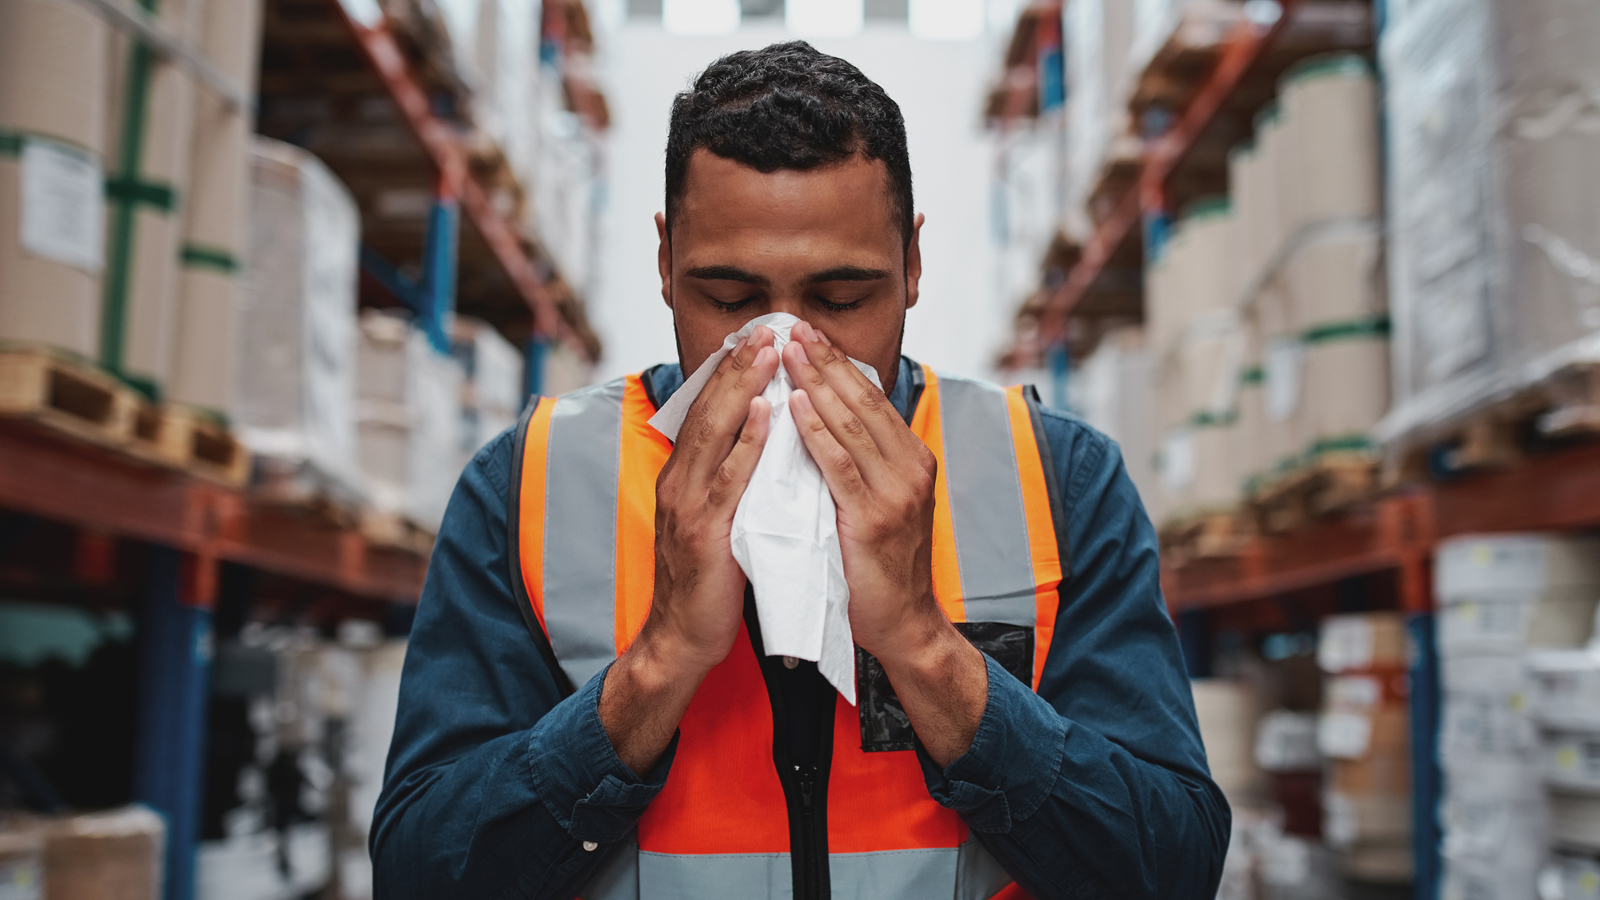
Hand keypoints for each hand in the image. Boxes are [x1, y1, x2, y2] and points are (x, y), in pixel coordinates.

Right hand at [642, 325, 777, 672]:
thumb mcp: (714, 520)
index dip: (729, 372)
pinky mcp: (705, 532)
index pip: (706, 412)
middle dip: (738, 366)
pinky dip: (749, 442)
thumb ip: (728, 482)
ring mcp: (688, 505)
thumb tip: (757, 444)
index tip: (756, 337)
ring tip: (769, 352)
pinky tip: (768, 413)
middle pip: (708, 410)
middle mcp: (679, 482)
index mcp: (682, 477)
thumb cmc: (708, 582)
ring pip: (717, 433)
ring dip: (744, 388)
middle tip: (767, 328)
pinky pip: (730, 478)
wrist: (681, 639)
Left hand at [780, 321, 985, 765]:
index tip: (807, 333)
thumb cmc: (879, 566)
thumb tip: (823, 420)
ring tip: (788, 352)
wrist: (904, 625)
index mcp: (911, 459)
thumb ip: (858, 463)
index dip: (837, 363)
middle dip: (825, 360)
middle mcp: (911, 467)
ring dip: (817, 383)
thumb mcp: (876, 502)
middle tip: (793, 326)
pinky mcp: (876, 518)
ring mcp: (897, 492)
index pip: (870, 399)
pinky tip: (795, 407)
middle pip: (862, 400)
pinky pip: (841, 466)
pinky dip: (817, 433)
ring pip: (852, 424)